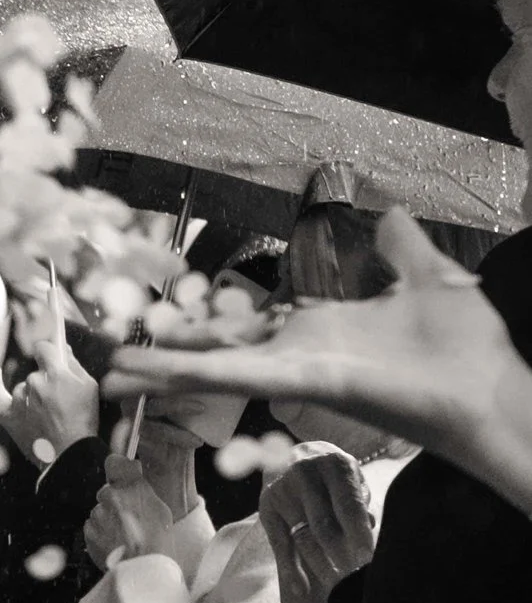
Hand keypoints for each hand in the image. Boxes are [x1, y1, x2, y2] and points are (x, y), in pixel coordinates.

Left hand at [0, 276, 100, 470]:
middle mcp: (35, 382)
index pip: (47, 346)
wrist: (69, 456)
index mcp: (58, 373)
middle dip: (46, 380)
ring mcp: (20, 399)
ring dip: (31, 395)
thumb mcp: (90, 389)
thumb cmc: (84, 422)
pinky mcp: (9, 415)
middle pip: (36, 370)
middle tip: (59, 400)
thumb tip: (63, 350)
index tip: (46, 329)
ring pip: (22, 387)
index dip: (50, 347)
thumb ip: (75, 366)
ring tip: (47, 415)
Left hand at [83, 455, 170, 570]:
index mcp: (130, 487)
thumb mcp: (160, 508)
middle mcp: (109, 496)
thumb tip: (133, 474)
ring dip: (109, 519)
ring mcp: (97, 514)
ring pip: (101, 511)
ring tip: (125, 536)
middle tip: (131, 518)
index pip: (115, 462)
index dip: (118, 468)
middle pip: (108, 491)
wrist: (141, 568)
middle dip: (116, 501)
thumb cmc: (157, 540)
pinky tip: (115, 544)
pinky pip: (94, 527)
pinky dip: (102, 534)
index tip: (123, 474)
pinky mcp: (88, 532)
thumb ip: (142, 489)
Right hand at [115, 209, 531, 502]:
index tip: (169, 323)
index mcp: (321, 331)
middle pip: (218, 352)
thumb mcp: (428, 278)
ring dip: (163, 372)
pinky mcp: (303, 381)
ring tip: (112, 377)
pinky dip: (193, 373)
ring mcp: (296, 370)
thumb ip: (402, 249)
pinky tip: (152, 375)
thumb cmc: (466, 350)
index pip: (248, 329)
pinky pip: (238, 377)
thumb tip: (392, 213)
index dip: (206, 328)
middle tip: (117, 359)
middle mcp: (299, 353)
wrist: (489, 389)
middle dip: (168, 356)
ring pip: (216, 370)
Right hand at [260, 448, 376, 602]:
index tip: (368, 560)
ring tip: (336, 586)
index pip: (348, 505)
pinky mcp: (266, 505)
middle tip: (354, 579)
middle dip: (341, 555)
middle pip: (324, 524)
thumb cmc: (332, 474)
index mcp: (334, 464)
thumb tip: (370, 527)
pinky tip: (302, 588)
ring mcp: (283, 489)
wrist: (291, 453)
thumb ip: (360, 501)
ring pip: (303, 536)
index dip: (358, 535)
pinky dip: (290, 568)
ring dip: (320, 565)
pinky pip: (279, 543)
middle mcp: (305, 473)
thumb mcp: (350, 477)